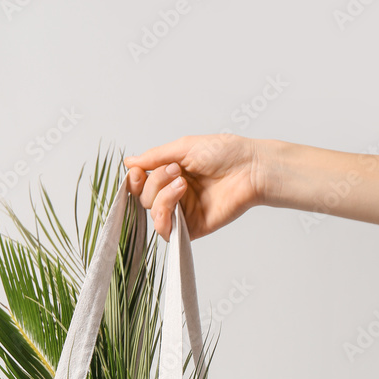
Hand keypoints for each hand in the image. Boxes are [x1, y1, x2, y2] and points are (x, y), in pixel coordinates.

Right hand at [124, 134, 268, 240]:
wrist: (250, 168)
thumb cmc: (225, 153)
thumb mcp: (183, 147)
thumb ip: (155, 157)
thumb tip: (129, 162)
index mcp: (172, 174)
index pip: (142, 184)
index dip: (135, 180)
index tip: (139, 171)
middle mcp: (175, 194)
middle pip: (144, 198)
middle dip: (155, 182)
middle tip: (176, 170)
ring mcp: (183, 212)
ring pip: (153, 213)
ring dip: (161, 196)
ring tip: (182, 182)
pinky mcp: (192, 228)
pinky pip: (166, 231)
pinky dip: (165, 215)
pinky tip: (178, 196)